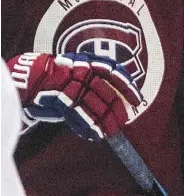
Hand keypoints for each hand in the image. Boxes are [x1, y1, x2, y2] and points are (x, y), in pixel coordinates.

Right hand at [7, 52, 142, 140]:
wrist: (34, 76)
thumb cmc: (61, 72)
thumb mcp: (81, 66)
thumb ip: (97, 77)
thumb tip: (119, 96)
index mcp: (90, 60)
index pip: (115, 71)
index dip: (128, 87)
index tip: (137, 100)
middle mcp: (83, 71)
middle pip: (107, 93)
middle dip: (117, 109)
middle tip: (124, 121)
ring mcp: (72, 85)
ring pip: (96, 106)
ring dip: (106, 122)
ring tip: (113, 132)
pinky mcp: (61, 99)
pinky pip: (80, 116)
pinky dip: (89, 127)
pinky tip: (96, 135)